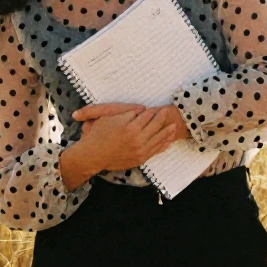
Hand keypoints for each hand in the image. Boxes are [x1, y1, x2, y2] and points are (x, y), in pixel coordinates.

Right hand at [71, 103, 185, 171]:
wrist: (93, 155)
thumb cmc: (98, 134)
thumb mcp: (110, 118)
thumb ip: (127, 113)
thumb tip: (141, 110)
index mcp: (130, 128)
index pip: (146, 117)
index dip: (152, 111)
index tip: (157, 107)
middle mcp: (137, 140)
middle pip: (155, 127)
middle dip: (162, 118)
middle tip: (168, 111)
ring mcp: (140, 151)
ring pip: (158, 140)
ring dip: (167, 132)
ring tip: (174, 126)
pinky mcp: (139, 159)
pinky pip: (155, 151)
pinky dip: (163, 146)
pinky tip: (168, 142)